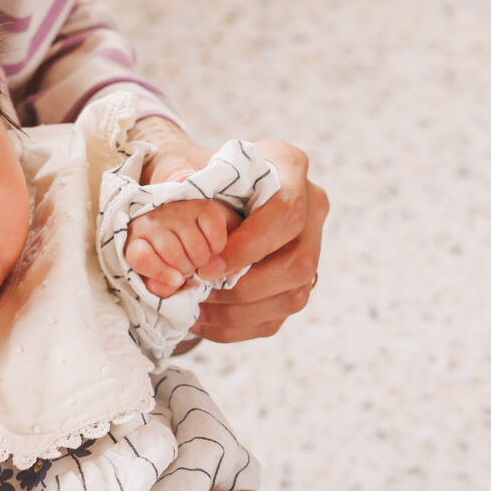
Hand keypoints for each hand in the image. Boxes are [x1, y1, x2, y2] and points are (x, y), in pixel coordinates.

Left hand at [125, 199, 236, 298]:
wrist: (202, 229)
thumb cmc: (178, 258)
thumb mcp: (164, 278)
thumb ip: (162, 287)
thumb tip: (175, 280)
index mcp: (137, 241)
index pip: (140, 257)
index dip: (159, 273)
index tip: (177, 281)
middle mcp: (153, 220)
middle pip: (173, 256)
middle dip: (187, 268)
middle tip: (189, 265)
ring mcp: (177, 210)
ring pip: (196, 248)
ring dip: (204, 260)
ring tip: (200, 257)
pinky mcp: (203, 206)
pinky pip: (215, 236)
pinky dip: (218, 246)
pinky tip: (212, 245)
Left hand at [132, 116, 326, 341]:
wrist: (197, 196)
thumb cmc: (191, 177)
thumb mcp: (180, 164)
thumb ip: (178, 173)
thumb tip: (182, 183)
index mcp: (288, 165)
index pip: (287, 212)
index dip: (250, 246)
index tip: (207, 265)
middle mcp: (311, 206)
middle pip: (299, 261)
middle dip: (246, 286)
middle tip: (200, 290)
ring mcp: (311, 247)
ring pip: (293, 295)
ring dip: (239, 311)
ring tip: (195, 309)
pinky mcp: (297, 282)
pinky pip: (276, 317)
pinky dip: (234, 326)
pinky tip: (201, 318)